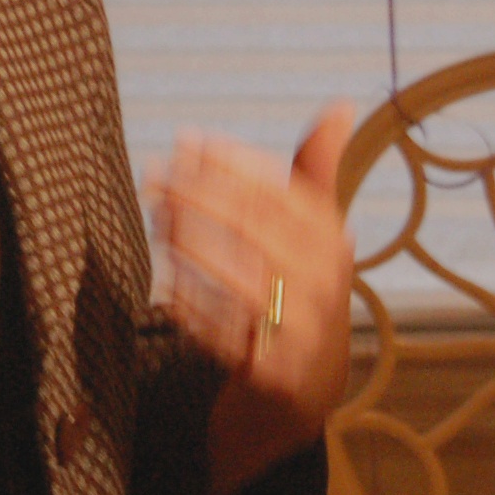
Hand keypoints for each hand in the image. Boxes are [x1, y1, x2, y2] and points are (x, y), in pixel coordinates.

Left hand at [144, 103, 355, 482]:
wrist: (306, 389)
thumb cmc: (300, 291)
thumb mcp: (314, 234)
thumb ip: (316, 172)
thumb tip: (342, 105)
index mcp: (334, 244)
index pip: (283, 191)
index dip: (233, 163)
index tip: (188, 140)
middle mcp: (326, 285)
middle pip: (255, 229)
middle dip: (198, 195)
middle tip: (153, 174)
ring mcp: (304, 332)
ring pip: (238, 278)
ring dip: (188, 246)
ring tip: (153, 220)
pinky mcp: (276, 373)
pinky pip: (226, 334)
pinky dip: (191, 307)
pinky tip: (161, 284)